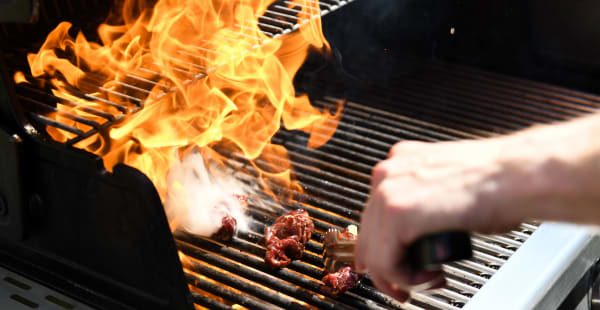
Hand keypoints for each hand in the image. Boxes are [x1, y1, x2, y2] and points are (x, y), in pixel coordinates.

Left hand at [355, 137, 542, 301]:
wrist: (517, 175)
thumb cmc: (497, 182)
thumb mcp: (447, 186)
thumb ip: (423, 203)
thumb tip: (414, 234)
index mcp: (400, 162)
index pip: (374, 214)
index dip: (381, 248)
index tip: (393, 267)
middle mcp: (388, 173)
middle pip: (369, 234)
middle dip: (389, 269)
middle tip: (407, 287)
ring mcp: (388, 191)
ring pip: (375, 252)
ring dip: (401, 277)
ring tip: (429, 280)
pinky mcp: (397, 213)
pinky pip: (386, 261)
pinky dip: (405, 278)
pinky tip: (430, 276)